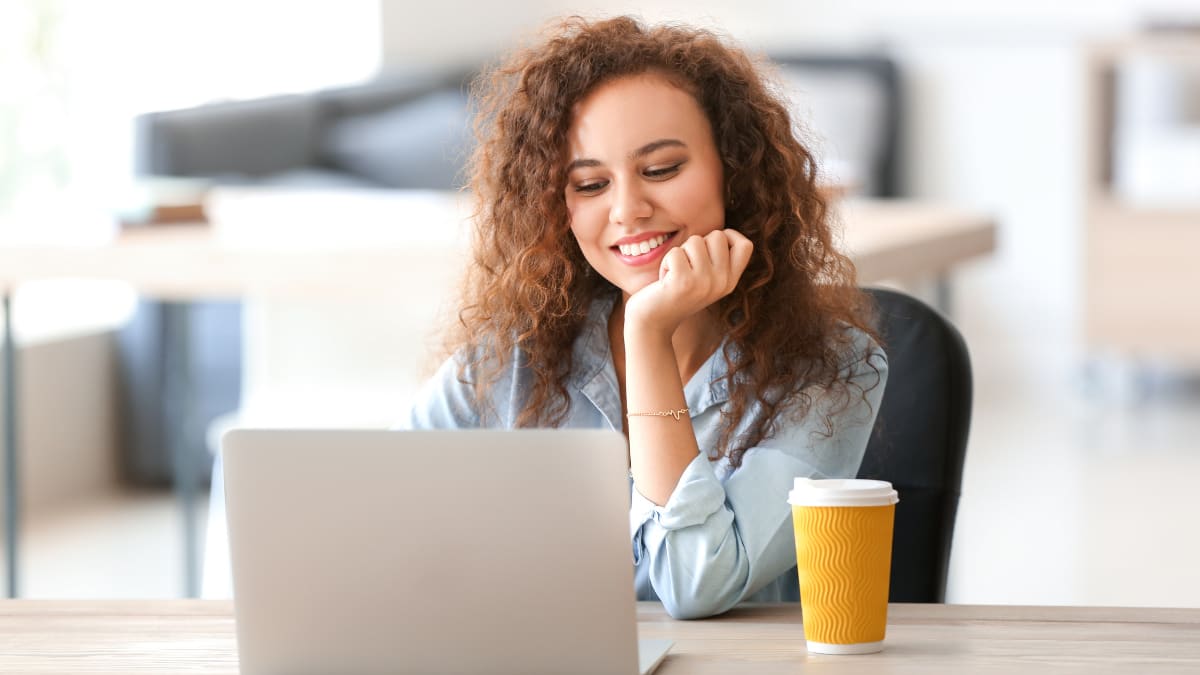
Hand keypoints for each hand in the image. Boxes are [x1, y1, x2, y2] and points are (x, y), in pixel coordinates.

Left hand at [625, 229, 753, 336]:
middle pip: (718, 236)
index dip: (729, 236)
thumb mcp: (705, 279)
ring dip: (680, 253)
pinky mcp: (684, 282)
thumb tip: (722, 233)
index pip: (746, 245)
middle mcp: (722, 283)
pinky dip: (666, 262)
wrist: (653, 323)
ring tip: (675, 273)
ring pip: (695, 241)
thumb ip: (717, 260)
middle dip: (697, 243)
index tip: (710, 246)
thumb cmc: (676, 293)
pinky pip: (676, 252)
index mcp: (730, 281)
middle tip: (687, 265)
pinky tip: (666, 280)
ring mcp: (704, 283)